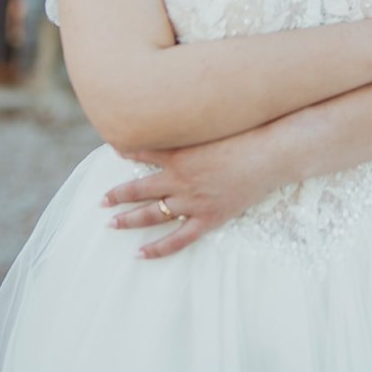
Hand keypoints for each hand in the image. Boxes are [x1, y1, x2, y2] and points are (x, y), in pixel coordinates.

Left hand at [102, 120, 289, 259]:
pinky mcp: (208, 219)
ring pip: (152, 215)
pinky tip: (139, 254)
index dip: (124, 153)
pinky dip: (156, 249)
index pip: (141, 154)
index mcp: (179, 155)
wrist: (270, 154)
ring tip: (111, 224)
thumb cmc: (245, 134)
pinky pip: (177, 240)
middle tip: (100, 201)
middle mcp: (180, 180)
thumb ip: (188, 126)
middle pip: (139, 190)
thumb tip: (173, 116)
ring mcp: (193, 202)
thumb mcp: (211, 126)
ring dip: (128, 220)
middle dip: (117, 195)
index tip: (112, 154)